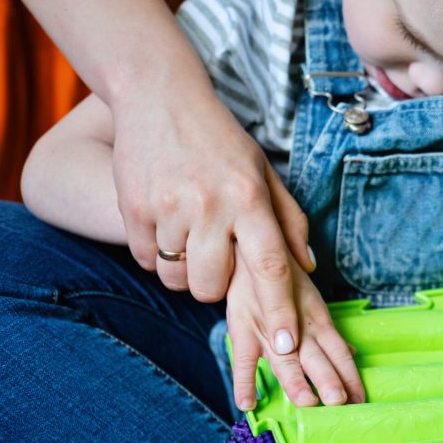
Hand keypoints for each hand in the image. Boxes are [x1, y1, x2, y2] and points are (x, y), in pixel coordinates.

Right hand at [109, 82, 315, 357]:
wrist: (160, 96)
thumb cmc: (221, 141)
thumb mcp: (264, 173)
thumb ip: (289, 221)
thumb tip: (308, 267)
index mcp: (250, 198)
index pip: (271, 266)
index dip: (280, 311)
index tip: (288, 346)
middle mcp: (211, 205)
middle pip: (213, 288)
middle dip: (215, 284)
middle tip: (215, 251)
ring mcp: (169, 208)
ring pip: (178, 281)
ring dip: (185, 270)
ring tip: (190, 232)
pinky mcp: (134, 209)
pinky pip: (146, 263)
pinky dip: (156, 255)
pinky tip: (164, 222)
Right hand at [225, 244, 364, 410]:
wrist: (249, 249)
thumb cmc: (284, 281)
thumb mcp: (311, 303)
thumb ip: (328, 332)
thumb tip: (351, 353)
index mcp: (317, 320)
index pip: (339, 352)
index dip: (350, 376)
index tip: (361, 400)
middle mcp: (297, 326)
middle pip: (316, 356)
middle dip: (328, 379)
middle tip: (340, 401)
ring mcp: (268, 328)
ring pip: (284, 358)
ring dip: (295, 380)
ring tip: (306, 402)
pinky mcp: (241, 328)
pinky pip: (242, 359)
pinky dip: (244, 381)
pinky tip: (248, 404)